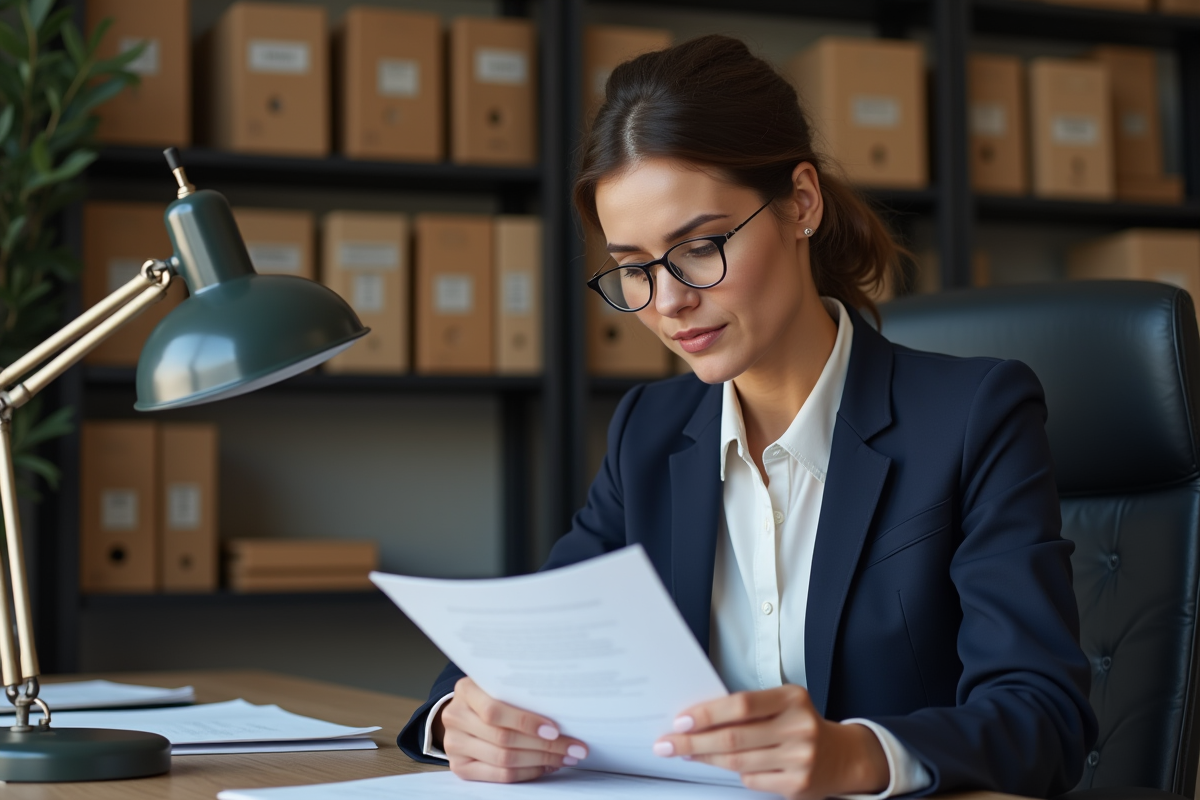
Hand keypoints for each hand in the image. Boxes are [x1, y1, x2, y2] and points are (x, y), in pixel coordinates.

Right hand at [433, 677, 589, 782]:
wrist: (465, 712)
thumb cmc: (492, 695)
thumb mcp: (500, 685)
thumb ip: (520, 693)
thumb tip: (563, 709)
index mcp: (466, 690)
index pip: (495, 711)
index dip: (526, 722)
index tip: (556, 730)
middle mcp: (455, 716)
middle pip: (504, 738)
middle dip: (545, 746)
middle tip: (574, 748)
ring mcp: (455, 744)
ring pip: (504, 759)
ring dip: (540, 760)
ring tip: (565, 757)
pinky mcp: (460, 767)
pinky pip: (499, 775)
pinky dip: (527, 772)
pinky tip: (546, 766)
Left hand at [651, 685, 888, 798]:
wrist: (843, 757)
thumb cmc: (799, 724)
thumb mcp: (782, 705)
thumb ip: (748, 710)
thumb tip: (697, 718)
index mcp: (792, 699)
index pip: (741, 705)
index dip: (707, 714)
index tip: (680, 721)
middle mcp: (798, 727)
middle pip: (734, 738)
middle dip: (694, 742)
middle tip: (667, 743)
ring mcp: (800, 758)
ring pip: (738, 762)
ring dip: (705, 758)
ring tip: (685, 753)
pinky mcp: (798, 785)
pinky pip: (751, 780)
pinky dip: (733, 773)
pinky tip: (722, 765)